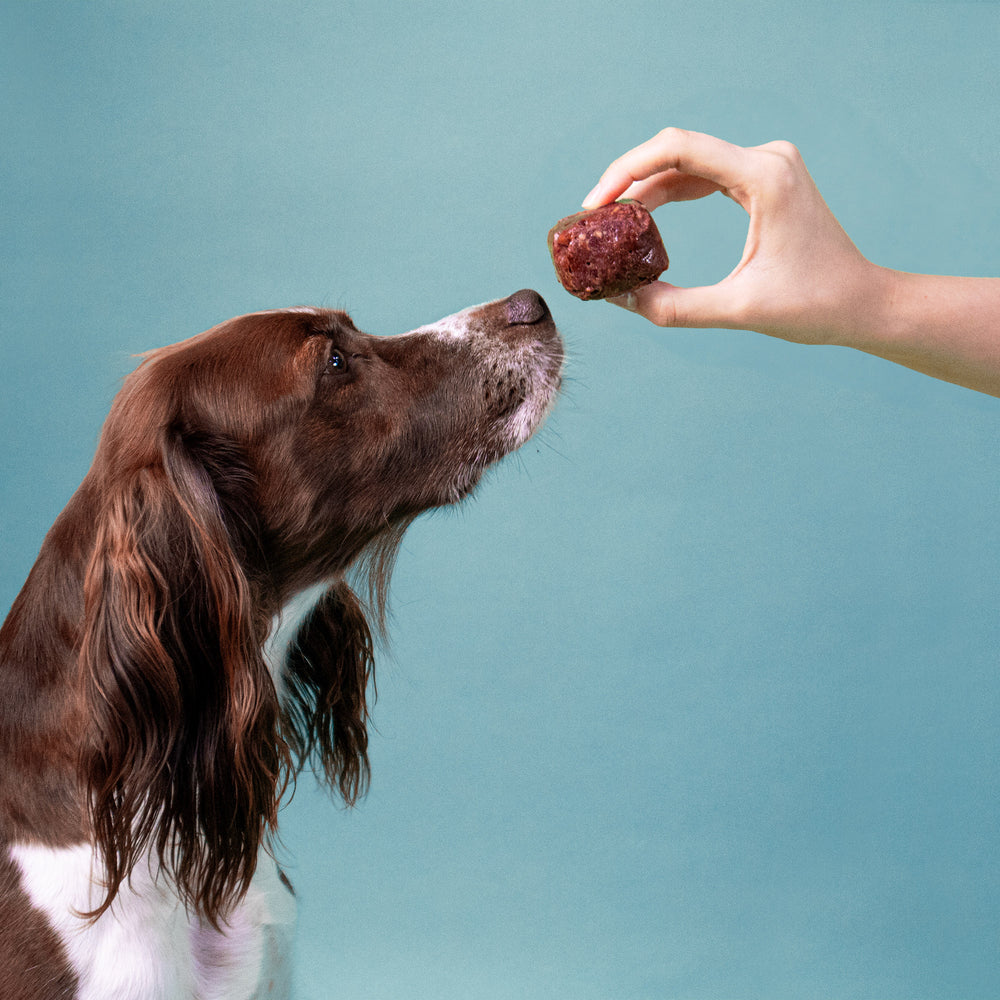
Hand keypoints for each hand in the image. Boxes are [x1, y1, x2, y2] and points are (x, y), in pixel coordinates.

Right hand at [582, 128, 887, 347]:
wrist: (862, 302)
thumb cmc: (813, 306)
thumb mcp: (736, 310)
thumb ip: (673, 306)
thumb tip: (619, 298)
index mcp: (764, 177)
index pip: (678, 149)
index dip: (628, 171)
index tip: (595, 204)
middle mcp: (767, 158)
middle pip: (678, 151)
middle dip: (630, 181)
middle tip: (593, 218)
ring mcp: (768, 164)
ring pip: (689, 162)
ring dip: (647, 188)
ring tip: (611, 222)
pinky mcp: (765, 179)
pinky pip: (706, 175)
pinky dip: (672, 193)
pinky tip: (644, 217)